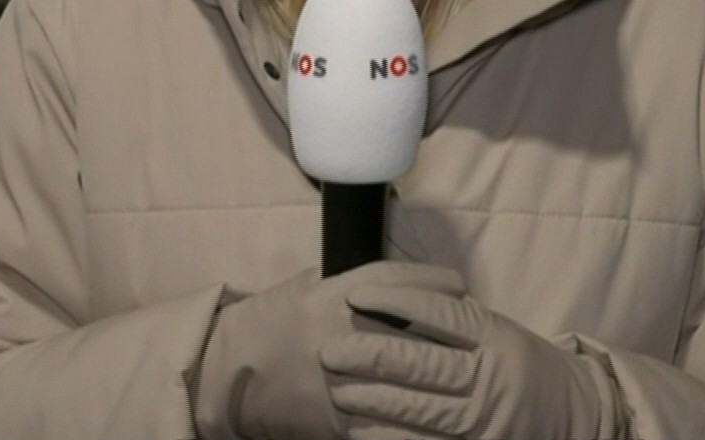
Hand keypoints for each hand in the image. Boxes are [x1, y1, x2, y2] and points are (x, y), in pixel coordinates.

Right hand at [190, 261, 467, 439]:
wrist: (226, 372)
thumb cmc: (268, 322)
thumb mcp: (302, 287)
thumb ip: (341, 282)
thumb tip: (389, 279)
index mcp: (330, 295)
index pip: (395, 282)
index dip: (433, 281)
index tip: (459, 283)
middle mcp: (339, 334)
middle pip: (410, 330)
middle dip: (449, 330)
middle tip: (478, 329)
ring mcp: (338, 379)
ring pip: (406, 380)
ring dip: (442, 379)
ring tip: (472, 375)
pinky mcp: (336, 420)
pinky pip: (386, 425)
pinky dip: (415, 425)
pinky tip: (440, 421)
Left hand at [319, 284, 618, 439]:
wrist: (575, 415)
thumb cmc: (521, 365)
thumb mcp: (498, 331)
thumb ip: (455, 319)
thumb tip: (388, 298)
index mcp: (498, 337)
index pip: (443, 315)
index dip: (397, 303)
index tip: (355, 294)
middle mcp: (495, 377)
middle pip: (427, 364)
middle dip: (373, 356)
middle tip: (330, 350)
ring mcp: (488, 421)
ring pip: (423, 411)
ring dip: (375, 401)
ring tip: (339, 389)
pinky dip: (390, 439)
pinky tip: (360, 430)